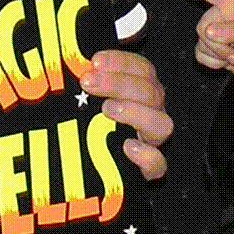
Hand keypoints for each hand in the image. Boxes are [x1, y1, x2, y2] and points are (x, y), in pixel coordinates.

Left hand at [81, 48, 172, 181]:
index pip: (142, 69)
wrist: (71, 169)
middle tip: (88, 82)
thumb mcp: (80, 99)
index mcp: (138, 93)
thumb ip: (85, 80)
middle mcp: (149, 114)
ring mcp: (151, 142)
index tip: (95, 61)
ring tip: (106, 110)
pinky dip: (147, 155)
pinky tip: (127, 148)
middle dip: (119, 83)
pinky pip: (157, 164)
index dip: (122, 62)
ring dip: (135, 112)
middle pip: (151, 92)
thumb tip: (75, 62)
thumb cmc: (78, 126)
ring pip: (161, 124)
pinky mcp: (146, 171)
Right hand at [165, 0, 233, 88]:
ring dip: (219, 54)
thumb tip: (210, 31)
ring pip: (201, 42)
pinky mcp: (214, 50)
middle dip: (219, 43)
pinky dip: (214, 62)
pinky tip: (230, 62)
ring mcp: (219, 33)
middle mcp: (225, 15)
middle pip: (203, 25)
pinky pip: (200, 55)